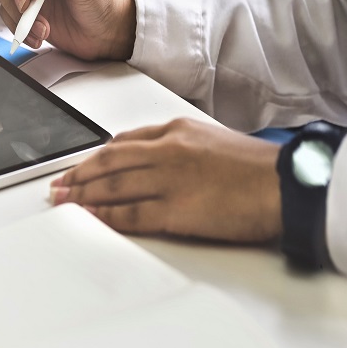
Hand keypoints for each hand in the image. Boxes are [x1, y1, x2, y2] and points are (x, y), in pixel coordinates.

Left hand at [49, 119, 281, 242]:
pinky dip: (107, 215)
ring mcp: (169, 181)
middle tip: (58, 185)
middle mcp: (167, 152)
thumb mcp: (211, 138)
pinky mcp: (176, 210)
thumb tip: (146, 155)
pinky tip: (90, 217)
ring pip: (113, 186)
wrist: (288, 186)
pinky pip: (132, 214)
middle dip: (78, 175)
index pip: (122, 142)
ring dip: (83, 194)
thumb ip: (176, 143)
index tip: (79, 166)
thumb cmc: (258, 167)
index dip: (94, 156)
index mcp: (176, 131)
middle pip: (109, 163)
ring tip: (64, 201)